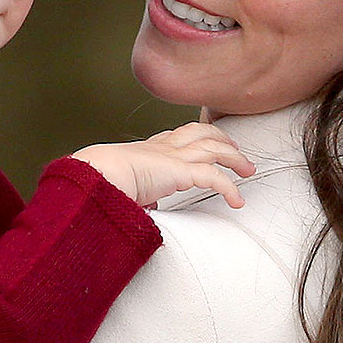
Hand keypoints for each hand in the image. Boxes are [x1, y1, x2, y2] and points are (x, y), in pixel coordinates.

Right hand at [73, 123, 253, 208]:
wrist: (95, 176)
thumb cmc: (99, 183)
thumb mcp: (120, 188)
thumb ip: (136, 197)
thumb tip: (144, 209)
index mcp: (146, 150)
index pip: (174, 136)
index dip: (192, 137)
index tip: (203, 143)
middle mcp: (162, 148)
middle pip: (200, 133)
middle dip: (221, 138)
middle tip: (236, 150)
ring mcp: (173, 156)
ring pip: (213, 148)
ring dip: (234, 157)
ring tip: (247, 169)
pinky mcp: (181, 171)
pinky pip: (214, 177)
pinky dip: (230, 188)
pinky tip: (238, 201)